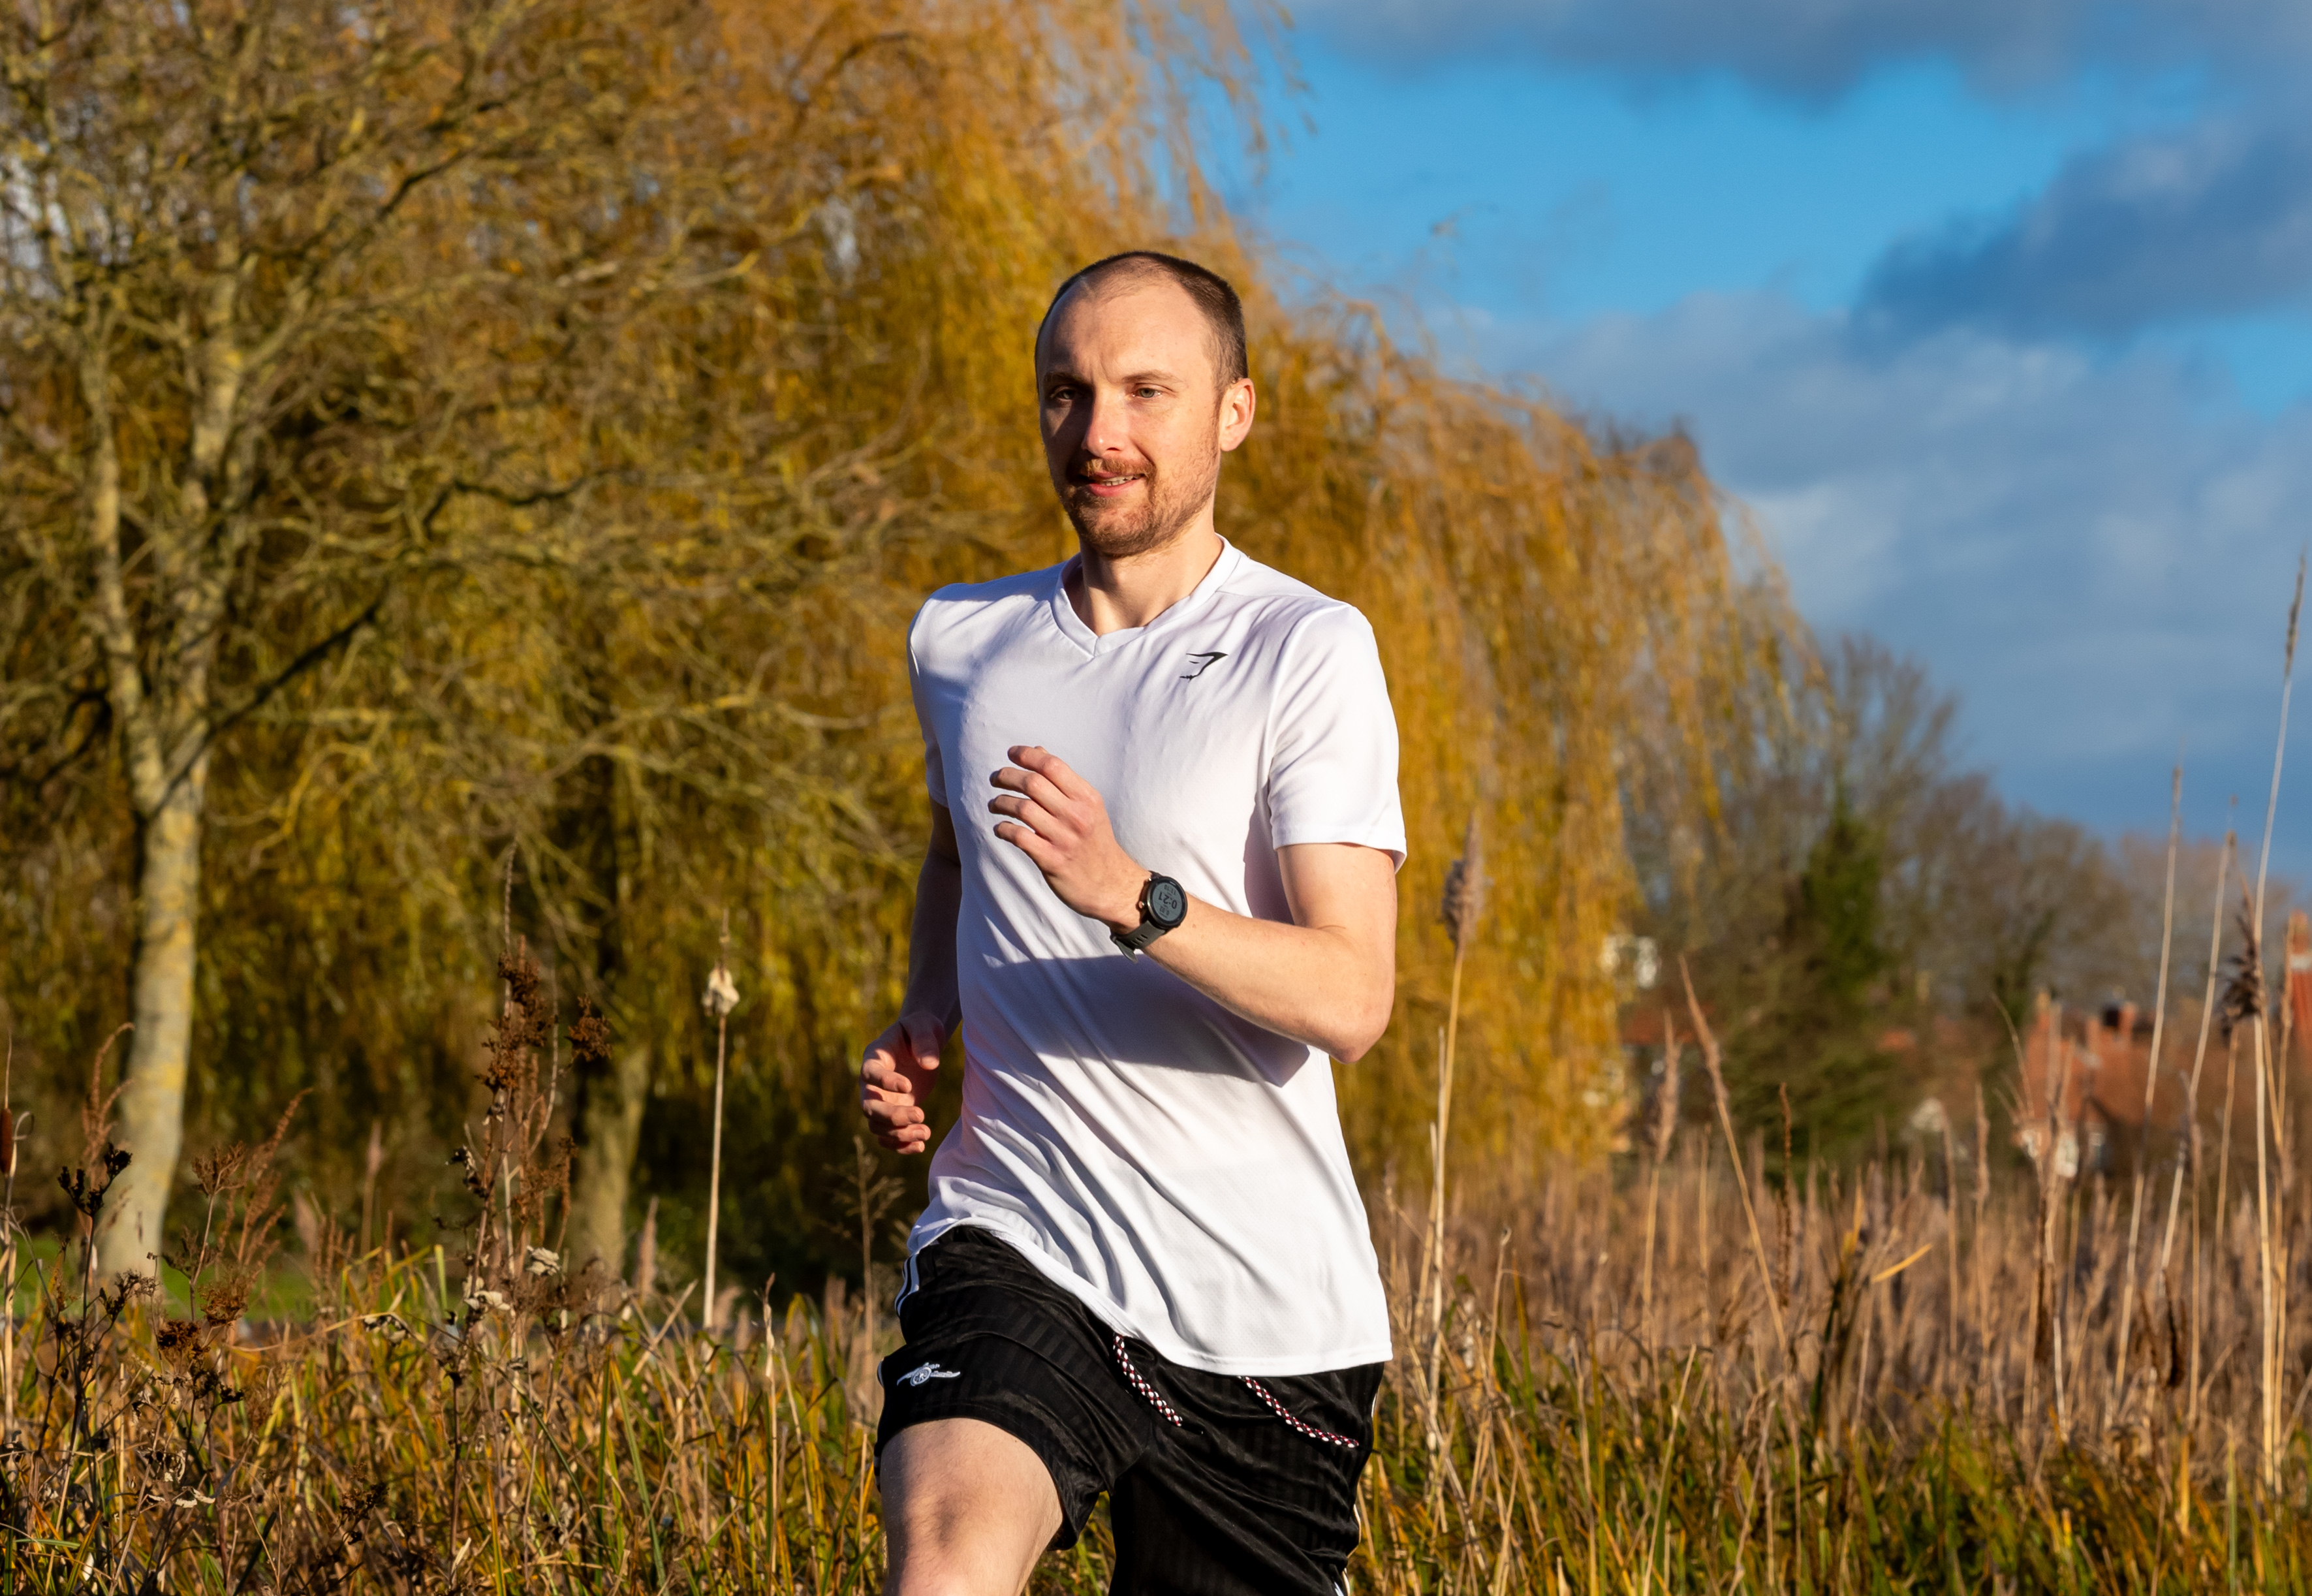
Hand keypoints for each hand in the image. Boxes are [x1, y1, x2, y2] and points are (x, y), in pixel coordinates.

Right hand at [860, 1011, 945, 1153]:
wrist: (921, 1042)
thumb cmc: (920, 1030)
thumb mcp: (924, 1027)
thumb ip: (925, 1042)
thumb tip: (929, 1065)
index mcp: (874, 1058)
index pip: (870, 1074)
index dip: (885, 1082)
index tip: (908, 1086)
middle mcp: (870, 1084)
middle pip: (869, 1107)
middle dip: (892, 1116)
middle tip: (920, 1115)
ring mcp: (880, 1101)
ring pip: (877, 1126)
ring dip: (899, 1134)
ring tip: (926, 1133)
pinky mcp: (892, 1113)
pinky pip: (888, 1136)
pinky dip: (901, 1145)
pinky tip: (920, 1146)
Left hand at [988, 746, 1145, 931]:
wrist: (1112, 885)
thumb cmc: (1095, 842)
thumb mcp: (1089, 807)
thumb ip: (1063, 780)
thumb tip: (1037, 751)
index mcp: (1087, 798)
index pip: (1052, 765)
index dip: (1027, 755)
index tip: (1011, 753)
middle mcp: (1077, 815)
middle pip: (1033, 784)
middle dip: (1007, 776)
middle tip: (995, 778)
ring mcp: (1064, 839)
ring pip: (1022, 809)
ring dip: (1001, 802)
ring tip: (994, 804)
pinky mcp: (1052, 861)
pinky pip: (1020, 837)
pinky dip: (1004, 829)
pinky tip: (1000, 828)